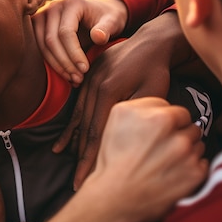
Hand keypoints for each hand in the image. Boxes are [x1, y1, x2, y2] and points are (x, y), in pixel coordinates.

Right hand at [33, 0, 127, 86]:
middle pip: (51, 40)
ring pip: (42, 45)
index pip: (66, 32)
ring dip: (56, 65)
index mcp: (71, 3)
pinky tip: (64, 73)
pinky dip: (50, 62)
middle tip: (78, 78)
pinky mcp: (38, 25)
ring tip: (73, 78)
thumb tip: (98, 37)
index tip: (85, 69)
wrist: (98, 12)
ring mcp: (42, 15)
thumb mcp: (113, 21)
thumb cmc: (107, 17)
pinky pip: (39, 46)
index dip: (74, 53)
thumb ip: (107, 28)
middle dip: (65, 62)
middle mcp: (53, 6)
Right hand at [53, 12, 185, 190]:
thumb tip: (130, 142)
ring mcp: (89, 82)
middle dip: (80, 156)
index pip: (96, 133)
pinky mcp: (89, 79)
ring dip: (72, 140)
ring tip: (65, 158)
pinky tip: (65, 138)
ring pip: (79, 116)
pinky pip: (78, 105)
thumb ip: (138, 117)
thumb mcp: (153, 93)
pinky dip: (72, 123)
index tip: (84, 179)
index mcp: (109, 92)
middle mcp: (93, 87)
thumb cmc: (157, 70)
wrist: (150, 42)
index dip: (89, 159)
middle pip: (84, 128)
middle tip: (77, 180)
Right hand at [89, 97, 207, 221]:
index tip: (155, 132)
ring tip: (166, 161)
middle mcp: (176, 133)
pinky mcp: (195, 174)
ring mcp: (187, 153)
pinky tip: (173, 172)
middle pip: (190, 125)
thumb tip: (162, 106)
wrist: (115, 196)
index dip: (165, 122)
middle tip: (160, 147)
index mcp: (158, 116)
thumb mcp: (117, 117)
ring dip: (186, 150)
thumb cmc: (113, 156)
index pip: (176, 110)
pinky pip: (202, 162)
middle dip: (179, 134)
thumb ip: (143, 104)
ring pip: (198, 143)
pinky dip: (191, 167)